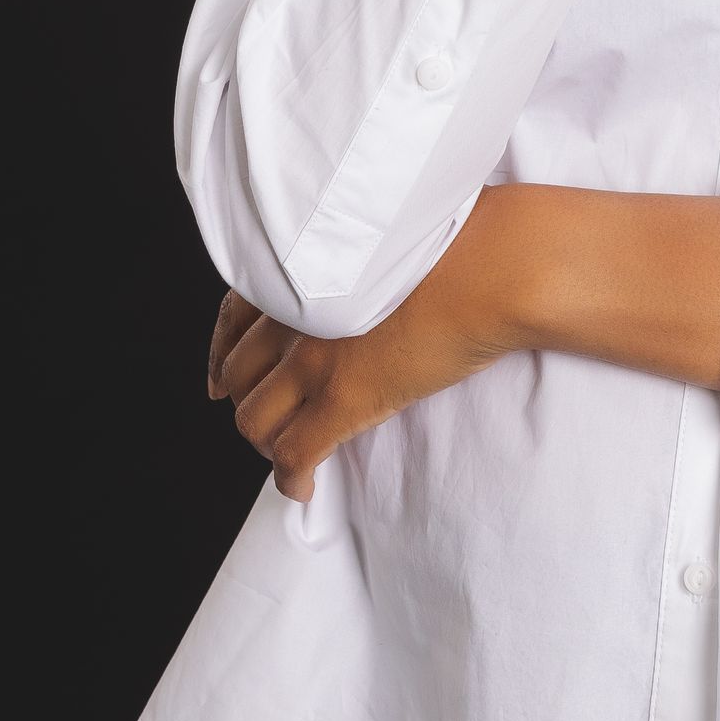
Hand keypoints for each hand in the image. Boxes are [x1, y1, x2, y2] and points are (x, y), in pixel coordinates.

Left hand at [206, 203, 533, 500]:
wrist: (497, 266)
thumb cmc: (465, 239)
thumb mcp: (385, 233)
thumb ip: (349, 259)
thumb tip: (356, 280)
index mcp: (302, 266)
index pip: (233, 317)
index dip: (222, 354)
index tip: (223, 374)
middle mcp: (294, 310)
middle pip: (239, 373)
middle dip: (248, 400)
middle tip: (269, 415)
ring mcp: (313, 357)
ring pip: (255, 420)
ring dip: (268, 442)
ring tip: (292, 449)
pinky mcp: (345, 400)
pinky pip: (294, 455)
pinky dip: (292, 479)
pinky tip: (304, 487)